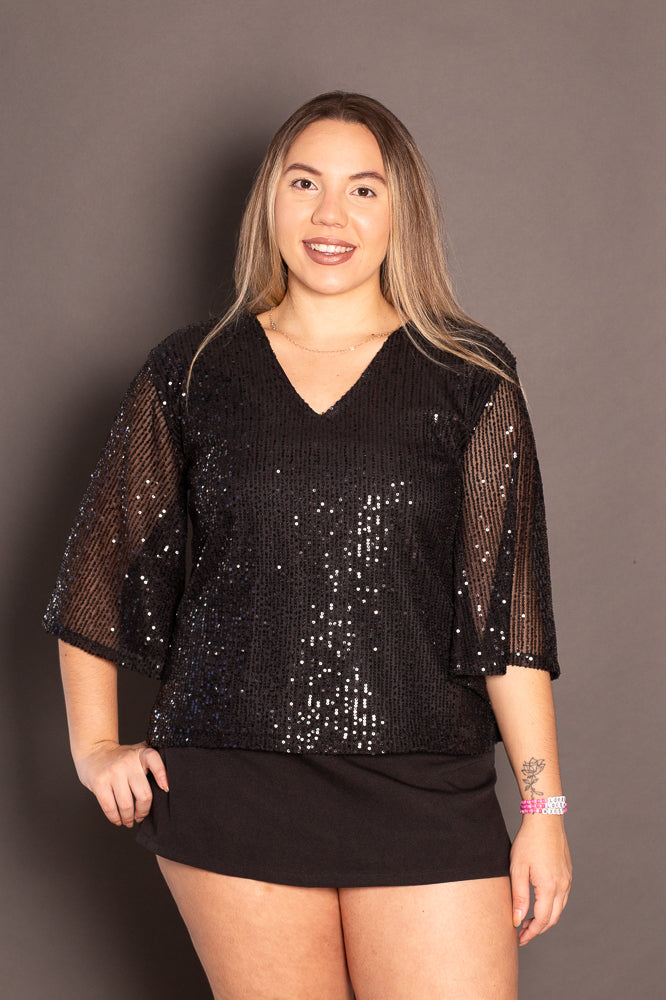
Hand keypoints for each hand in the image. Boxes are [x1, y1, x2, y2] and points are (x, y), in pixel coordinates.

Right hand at [74, 740, 168, 827]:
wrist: (94, 750)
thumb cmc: (120, 757)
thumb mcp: (137, 752)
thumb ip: (151, 761)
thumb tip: (167, 784)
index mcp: (140, 753)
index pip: (155, 760)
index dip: (162, 775)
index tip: (166, 789)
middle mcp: (127, 761)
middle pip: (143, 794)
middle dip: (143, 811)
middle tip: (141, 816)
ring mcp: (113, 772)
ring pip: (126, 805)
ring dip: (129, 818)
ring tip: (129, 821)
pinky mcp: (99, 783)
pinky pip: (110, 807)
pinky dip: (115, 818)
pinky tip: (118, 820)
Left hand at [510, 814, 571, 945]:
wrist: (545, 818)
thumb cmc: (529, 841)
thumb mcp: (518, 869)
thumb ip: (519, 897)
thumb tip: (517, 920)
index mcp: (550, 887)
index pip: (543, 920)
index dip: (531, 933)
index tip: (520, 939)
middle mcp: (563, 886)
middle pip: (553, 918)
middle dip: (538, 929)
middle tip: (522, 933)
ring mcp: (567, 879)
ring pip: (559, 909)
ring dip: (546, 918)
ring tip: (529, 920)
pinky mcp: (568, 873)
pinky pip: (562, 897)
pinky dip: (552, 906)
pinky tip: (540, 903)